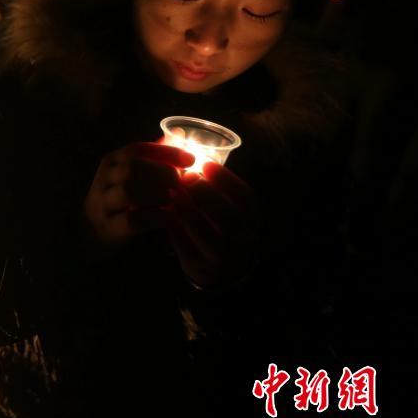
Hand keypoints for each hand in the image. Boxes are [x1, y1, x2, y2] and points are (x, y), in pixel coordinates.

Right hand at [82, 142, 193, 246]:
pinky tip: (169, 218)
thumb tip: (178, 133)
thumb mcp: (139, 179)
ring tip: (175, 200)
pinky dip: (155, 217)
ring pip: (129, 192)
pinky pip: (132, 220)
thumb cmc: (126, 205)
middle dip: (162, 173)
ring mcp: (101, 206)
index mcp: (111, 163)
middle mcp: (102, 181)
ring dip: (158, 194)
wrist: (98, 238)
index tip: (191, 159)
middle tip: (182, 183)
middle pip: (132, 167)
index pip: (137, 149)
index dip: (166, 152)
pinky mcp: (107, 230)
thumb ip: (156, 159)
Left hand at [166, 161, 259, 289]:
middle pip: (227, 215)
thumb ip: (214, 184)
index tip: (206, 163)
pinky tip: (165, 214)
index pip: (245, 196)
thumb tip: (188, 149)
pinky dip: (174, 228)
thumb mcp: (227, 205)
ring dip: (186, 209)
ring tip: (172, 193)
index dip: (226, 178)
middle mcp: (243, 238)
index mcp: (251, 217)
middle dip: (204, 193)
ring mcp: (224, 256)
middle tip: (185, 178)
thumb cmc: (220, 225)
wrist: (222, 268)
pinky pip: (186, 246)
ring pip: (204, 231)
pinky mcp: (202, 266)